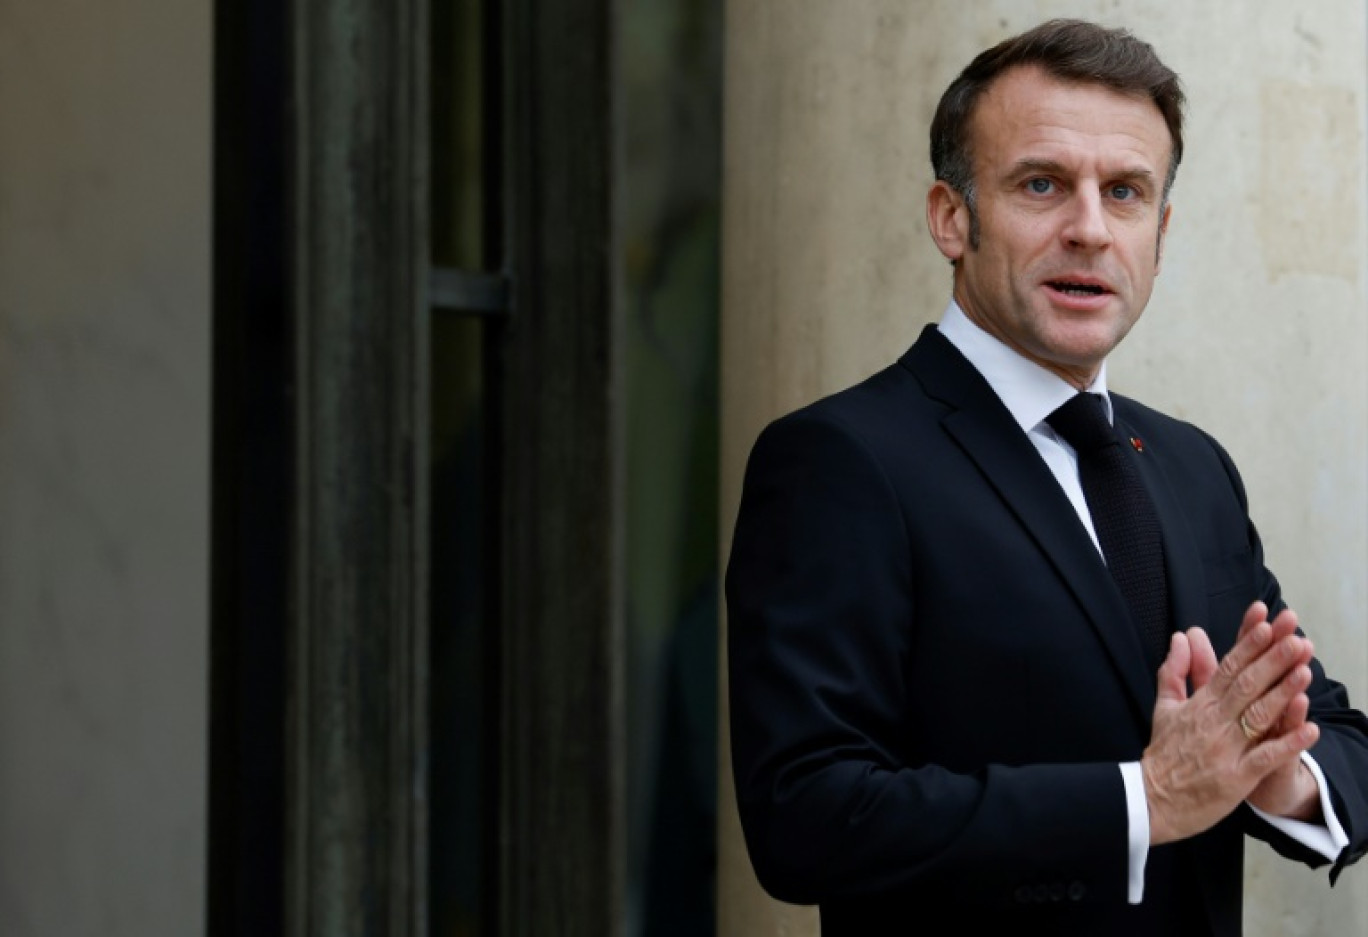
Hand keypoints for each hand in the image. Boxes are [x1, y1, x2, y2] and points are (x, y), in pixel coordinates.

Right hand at [1141, 602, 1318, 844]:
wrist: (1151, 801)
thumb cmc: (1163, 754)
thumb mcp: (1164, 707)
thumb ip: (1175, 671)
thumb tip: (1182, 636)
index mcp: (1200, 705)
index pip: (1227, 668)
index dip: (1249, 645)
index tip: (1268, 624)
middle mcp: (1214, 722)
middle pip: (1247, 685)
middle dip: (1273, 660)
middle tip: (1297, 638)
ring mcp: (1226, 749)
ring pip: (1258, 716)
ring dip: (1283, 694)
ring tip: (1305, 671)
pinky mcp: (1236, 778)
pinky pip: (1265, 757)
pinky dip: (1287, 744)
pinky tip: (1310, 730)